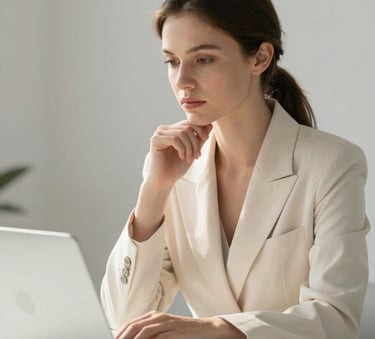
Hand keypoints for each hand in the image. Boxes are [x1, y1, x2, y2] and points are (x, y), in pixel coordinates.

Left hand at [114, 311, 244, 338]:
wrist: (204, 328)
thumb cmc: (182, 331)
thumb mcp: (164, 331)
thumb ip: (150, 334)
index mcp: (153, 316)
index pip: (131, 324)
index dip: (120, 334)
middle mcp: (158, 317)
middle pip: (134, 326)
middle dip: (123, 337)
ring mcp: (166, 323)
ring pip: (144, 331)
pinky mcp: (174, 330)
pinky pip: (158, 337)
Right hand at [146, 121, 212, 187]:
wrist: (164, 181)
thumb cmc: (177, 167)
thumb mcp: (192, 151)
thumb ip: (200, 138)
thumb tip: (210, 124)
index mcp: (172, 130)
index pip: (189, 122)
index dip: (200, 129)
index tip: (206, 139)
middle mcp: (165, 129)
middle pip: (187, 128)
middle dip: (195, 142)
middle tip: (197, 156)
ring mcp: (159, 134)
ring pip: (182, 133)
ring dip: (189, 148)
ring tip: (189, 159)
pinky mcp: (155, 140)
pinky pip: (174, 139)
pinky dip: (182, 149)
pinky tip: (181, 157)